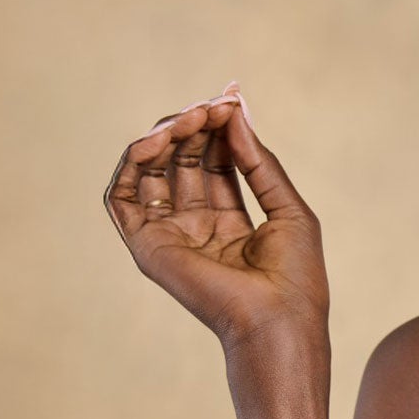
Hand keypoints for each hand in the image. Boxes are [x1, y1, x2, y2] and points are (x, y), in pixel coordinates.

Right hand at [102, 84, 329, 364]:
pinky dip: (135, 159)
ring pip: (151, 168)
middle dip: (196, 124)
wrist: (281, 321)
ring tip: (194, 116)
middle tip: (215, 104)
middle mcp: (195, 227)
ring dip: (168, 134)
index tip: (231, 97)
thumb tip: (235, 109)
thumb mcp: (287, 207)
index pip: (215, 160)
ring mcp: (168, 236)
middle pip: (183, 158)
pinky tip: (162, 139)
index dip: (220, 126)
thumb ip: (258, 160)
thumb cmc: (295, 278)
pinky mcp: (146, 246)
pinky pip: (123, 194)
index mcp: (229, 223)